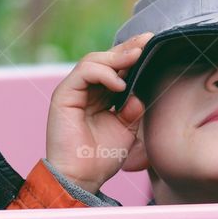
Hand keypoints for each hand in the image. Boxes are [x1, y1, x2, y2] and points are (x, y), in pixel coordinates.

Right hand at [45, 32, 153, 193]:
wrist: (82, 177)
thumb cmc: (101, 157)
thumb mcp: (127, 130)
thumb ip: (133, 109)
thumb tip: (138, 94)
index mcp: (101, 95)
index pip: (117, 67)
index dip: (133, 54)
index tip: (153, 44)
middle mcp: (86, 89)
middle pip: (106, 58)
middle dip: (128, 48)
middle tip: (148, 41)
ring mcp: (74, 90)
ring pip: (95, 59)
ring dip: (118, 57)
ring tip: (137, 59)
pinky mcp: (64, 94)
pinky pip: (84, 71)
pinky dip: (104, 73)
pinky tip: (120, 83)